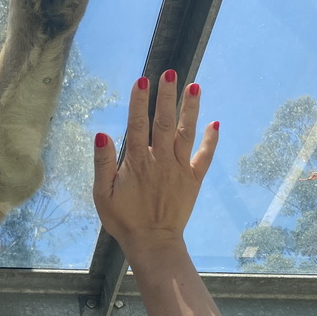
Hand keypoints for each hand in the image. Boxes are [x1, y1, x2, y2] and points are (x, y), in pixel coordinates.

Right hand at [92, 71, 217, 255]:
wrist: (152, 243)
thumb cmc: (123, 219)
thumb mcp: (103, 194)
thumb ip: (102, 163)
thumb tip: (101, 134)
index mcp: (136, 161)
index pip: (137, 124)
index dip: (139, 101)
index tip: (142, 81)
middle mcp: (160, 160)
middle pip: (164, 122)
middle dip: (166, 96)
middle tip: (170, 73)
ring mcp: (179, 168)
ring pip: (186, 133)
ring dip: (190, 109)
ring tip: (194, 86)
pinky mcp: (193, 180)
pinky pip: (204, 157)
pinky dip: (210, 140)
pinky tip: (215, 123)